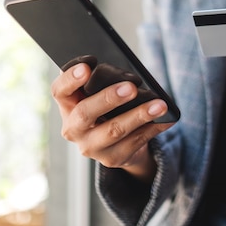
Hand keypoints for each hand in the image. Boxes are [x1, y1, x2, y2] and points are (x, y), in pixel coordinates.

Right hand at [51, 61, 173, 182]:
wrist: (115, 143)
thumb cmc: (106, 107)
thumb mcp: (97, 94)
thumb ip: (102, 82)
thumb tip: (128, 75)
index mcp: (67, 106)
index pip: (59, 91)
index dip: (70, 79)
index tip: (87, 67)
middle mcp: (73, 129)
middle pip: (85, 113)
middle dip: (109, 99)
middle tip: (131, 88)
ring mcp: (91, 147)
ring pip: (114, 131)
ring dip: (139, 115)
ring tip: (159, 105)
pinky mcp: (112, 158)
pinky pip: (135, 142)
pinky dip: (153, 128)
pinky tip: (165, 119)